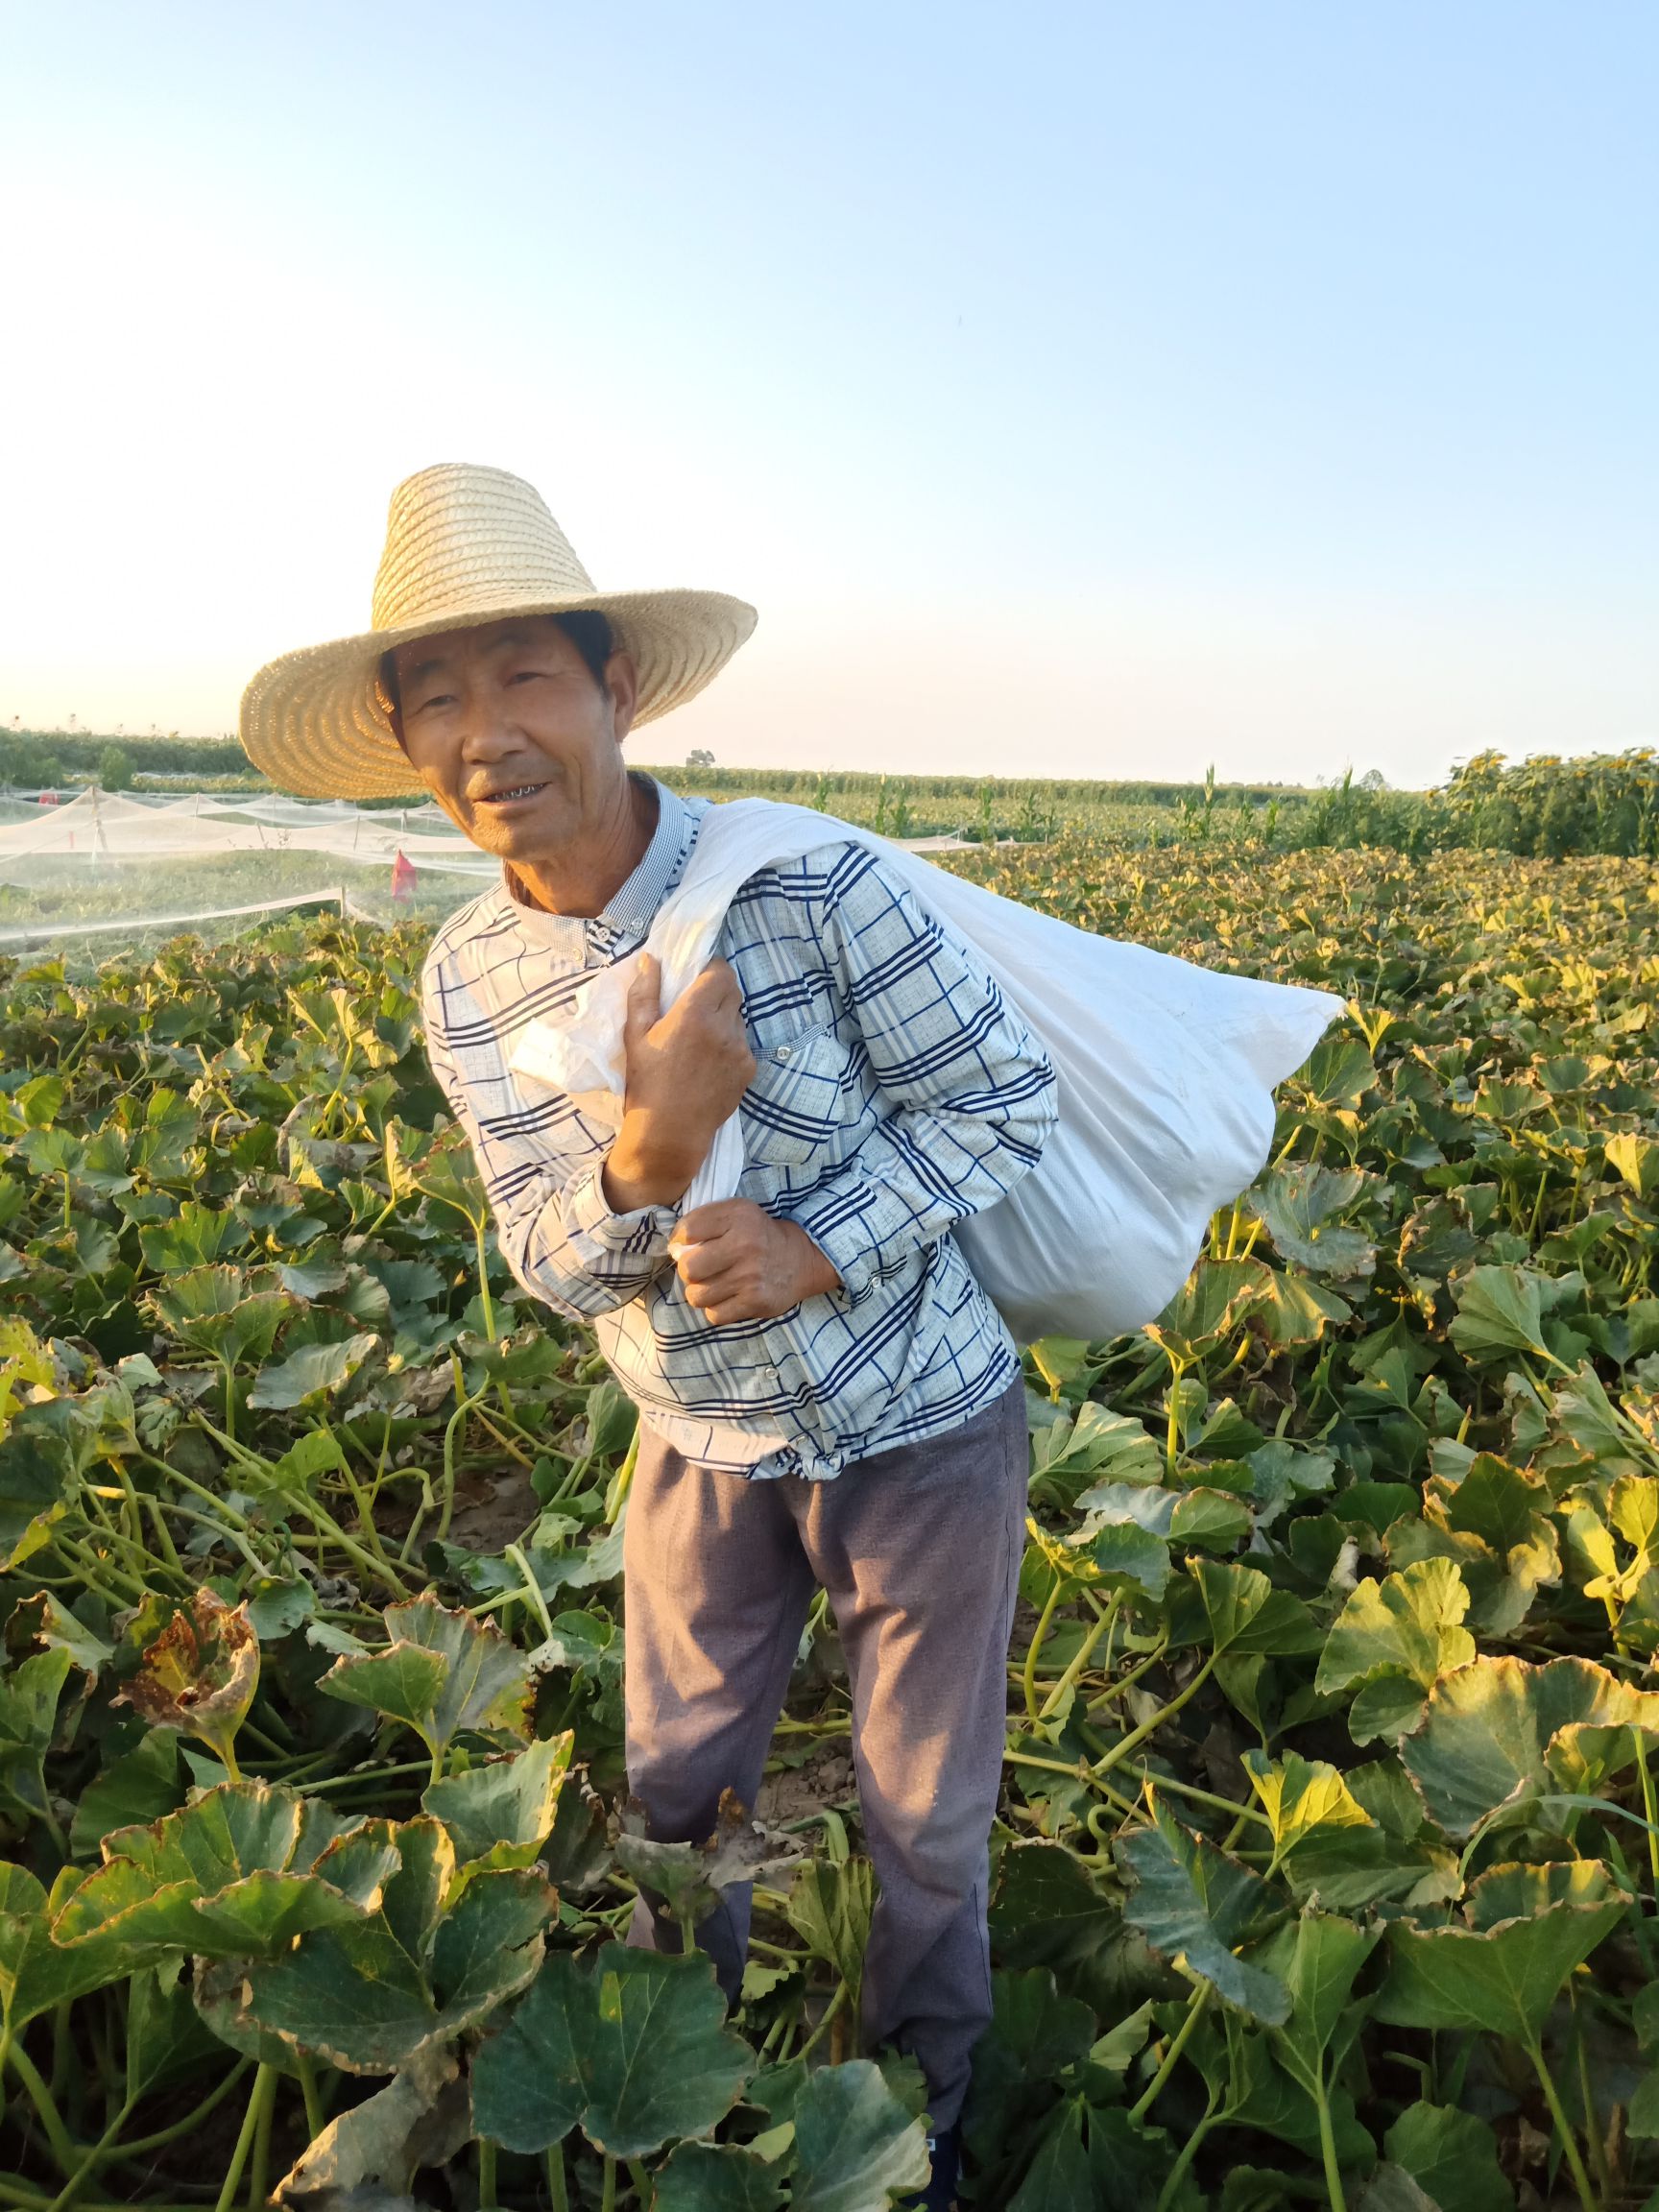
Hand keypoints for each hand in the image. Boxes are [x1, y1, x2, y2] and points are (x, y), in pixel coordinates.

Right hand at [602, 955, 756, 1210]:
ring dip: (723, 1017)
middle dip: (717, 990)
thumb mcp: (635, 1035)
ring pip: (738, 1017)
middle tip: (696, 1003)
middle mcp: (725, 1028)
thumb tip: (650, 960)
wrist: (670, 1134)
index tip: (696, 976)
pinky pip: (742, 1043)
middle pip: (733, 991)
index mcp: (696, 1014)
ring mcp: (741, 1050)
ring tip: (700, 1037)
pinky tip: (709, 1060)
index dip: (710, 969)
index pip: (720, 972)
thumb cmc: (646, 1083)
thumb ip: (644, 992)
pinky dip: (729, 1043)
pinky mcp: (749, 1070)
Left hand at [669, 1199, 841, 1323]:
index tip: (688, 1245)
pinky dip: (716, 1309)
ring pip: (697, 1296)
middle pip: (688, 1269)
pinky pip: (714, 1315)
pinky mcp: (755, 1302)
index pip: (687, 1230)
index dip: (679, 1240)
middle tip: (700, 1269)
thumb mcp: (736, 1212)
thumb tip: (673, 1248)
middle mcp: (744, 1245)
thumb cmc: (758, 1235)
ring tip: (713, 1284)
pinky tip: (727, 1297)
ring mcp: (750, 1277)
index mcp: (738, 1216)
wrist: (800, 1258)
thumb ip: (703, 1221)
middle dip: (689, 1271)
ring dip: (700, 1292)